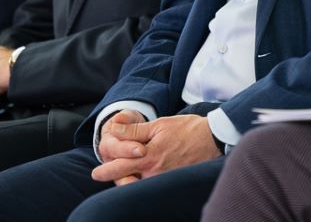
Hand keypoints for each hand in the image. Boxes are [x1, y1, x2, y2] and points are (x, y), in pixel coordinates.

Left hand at [92, 113, 220, 186]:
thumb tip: (114, 128)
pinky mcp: (174, 182)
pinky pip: (154, 186)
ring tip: (124, 176)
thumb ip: (135, 130)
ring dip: (130, 181)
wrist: (214, 138)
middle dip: (116, 179)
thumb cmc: (187, 129)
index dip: (106, 171)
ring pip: (140, 186)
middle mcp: (156, 173)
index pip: (121, 167)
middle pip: (128, 181)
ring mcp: (166, 180)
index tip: (96, 174)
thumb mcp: (159, 124)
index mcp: (150, 157)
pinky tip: (143, 176)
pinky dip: (145, 183)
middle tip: (105, 176)